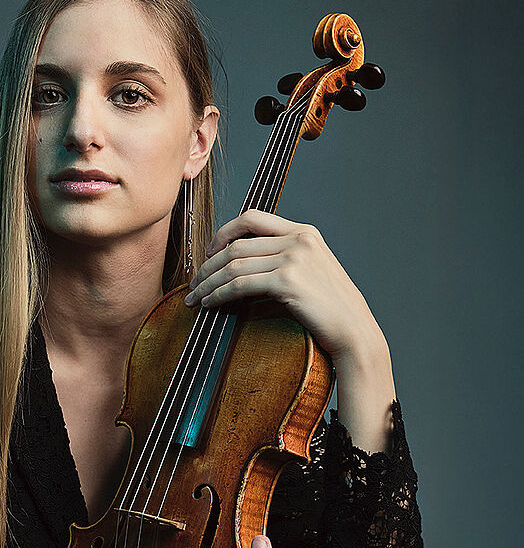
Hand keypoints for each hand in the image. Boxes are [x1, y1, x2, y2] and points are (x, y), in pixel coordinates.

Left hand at [183, 209, 380, 363]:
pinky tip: (210, 303)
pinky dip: (219, 295)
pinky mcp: (287, 281)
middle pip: (236, 244)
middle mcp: (298, 240)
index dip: (224, 232)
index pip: (252, 217)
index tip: (209, 252)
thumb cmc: (330, 307)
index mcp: (304, 232)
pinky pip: (239, 285)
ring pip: (233, 265)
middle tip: (194, 282)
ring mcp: (293, 258)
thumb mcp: (311, 270)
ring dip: (208, 282)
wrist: (354, 330)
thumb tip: (243, 263)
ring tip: (195, 297)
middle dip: (208, 264)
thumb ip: (284, 258)